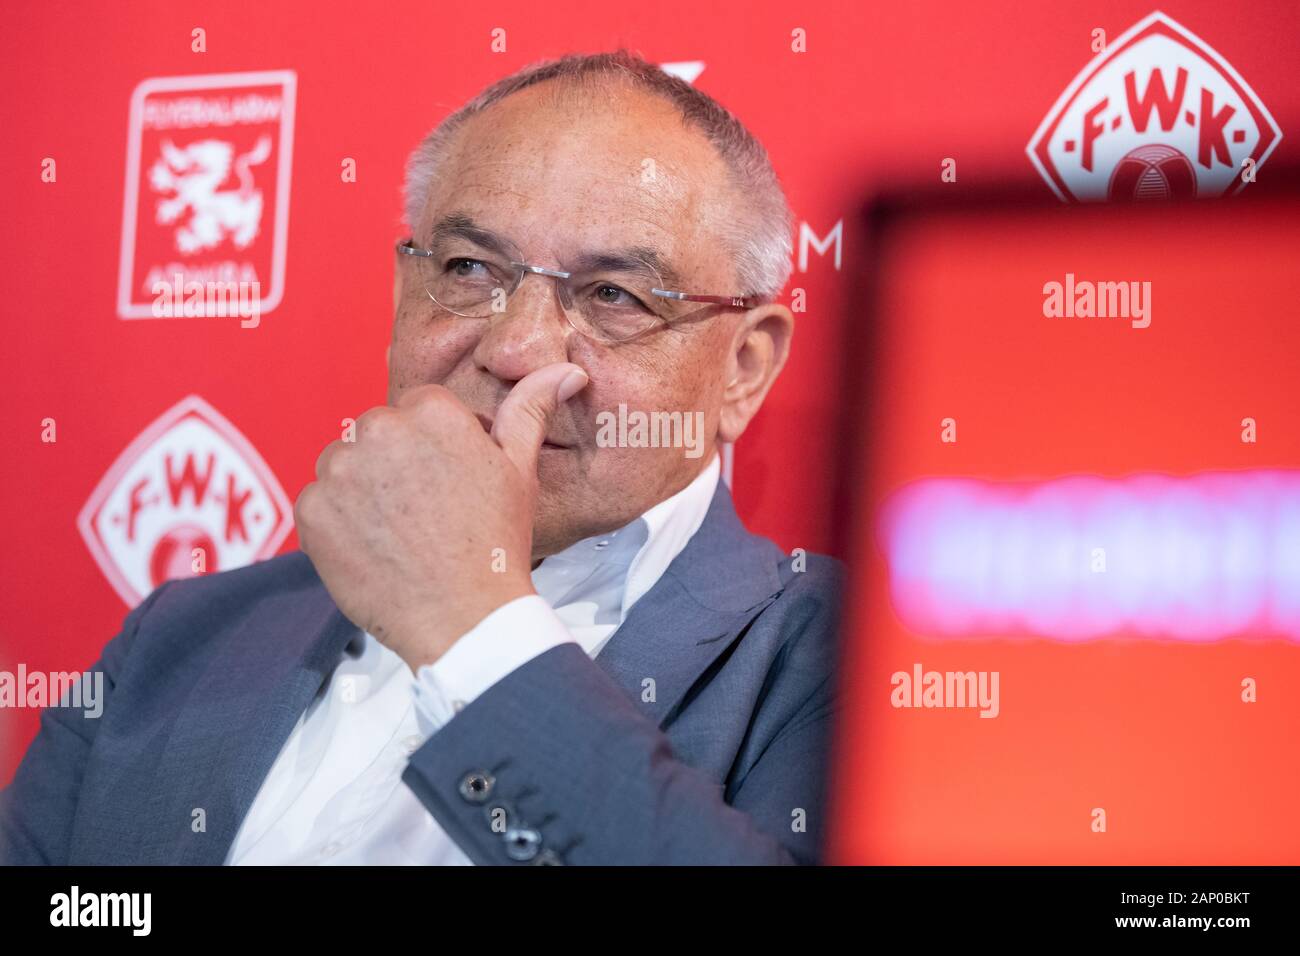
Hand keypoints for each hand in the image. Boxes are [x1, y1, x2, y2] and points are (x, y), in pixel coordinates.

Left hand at [295, 362, 588, 671]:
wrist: (463, 619)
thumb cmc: (496, 545)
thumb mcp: (520, 471)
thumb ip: (531, 410)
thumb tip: (566, 370)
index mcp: (432, 412)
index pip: (420, 409)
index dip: (436, 448)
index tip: (449, 483)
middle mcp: (380, 429)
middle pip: (379, 433)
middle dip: (396, 464)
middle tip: (426, 512)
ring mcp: (340, 470)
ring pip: (345, 465)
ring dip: (363, 490)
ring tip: (400, 532)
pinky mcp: (311, 510)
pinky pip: (318, 502)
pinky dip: (337, 523)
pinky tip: (372, 548)